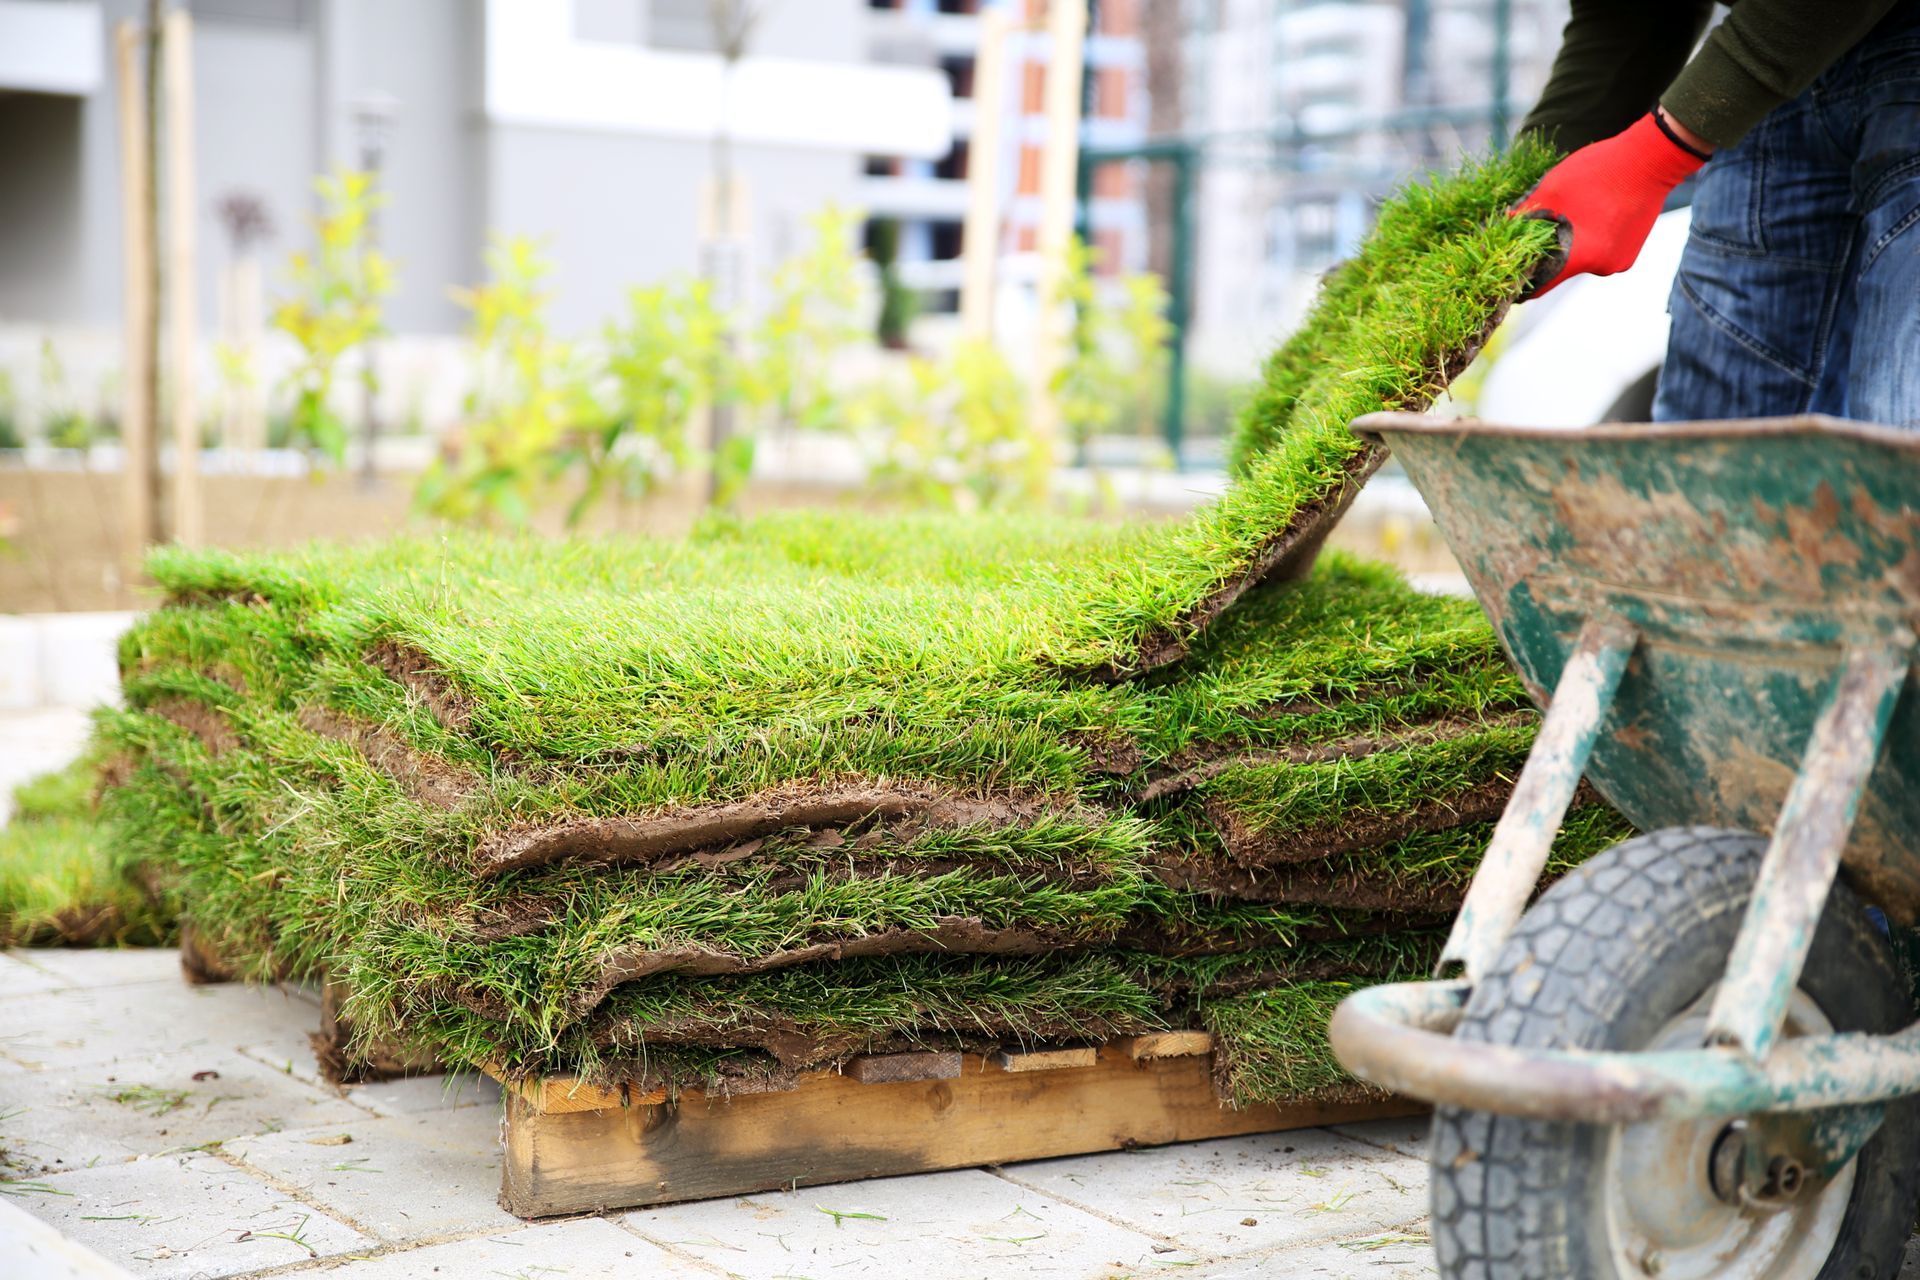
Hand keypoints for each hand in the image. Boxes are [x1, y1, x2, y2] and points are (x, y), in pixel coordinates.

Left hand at [1514, 110, 1709, 297]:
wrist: (1651, 159)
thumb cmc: (1598, 171)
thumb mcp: (1552, 189)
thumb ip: (1525, 215)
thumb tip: (1504, 227)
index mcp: (1581, 257)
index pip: (1540, 286)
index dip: (1521, 281)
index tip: (1507, 272)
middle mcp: (1601, 268)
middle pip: (1560, 271)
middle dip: (1544, 256)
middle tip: (1535, 234)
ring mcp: (1619, 262)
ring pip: (1581, 261)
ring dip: (1569, 246)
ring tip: (1568, 219)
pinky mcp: (1629, 253)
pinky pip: (1599, 254)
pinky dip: (1589, 242)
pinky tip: (1590, 218)